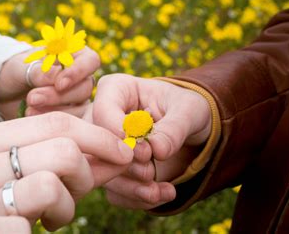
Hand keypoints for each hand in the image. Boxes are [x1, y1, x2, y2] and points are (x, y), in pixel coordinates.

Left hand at [0, 47, 99, 119]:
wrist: (2, 91)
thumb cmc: (15, 71)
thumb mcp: (21, 67)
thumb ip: (38, 71)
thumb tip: (55, 77)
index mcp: (73, 54)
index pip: (90, 60)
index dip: (78, 72)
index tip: (59, 84)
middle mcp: (79, 77)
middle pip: (85, 88)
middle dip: (59, 96)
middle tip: (32, 98)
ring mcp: (75, 99)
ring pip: (80, 109)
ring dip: (55, 111)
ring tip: (29, 108)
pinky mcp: (69, 117)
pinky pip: (70, 123)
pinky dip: (52, 123)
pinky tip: (32, 117)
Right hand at [0, 112, 132, 232]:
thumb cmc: (0, 203)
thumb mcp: (29, 173)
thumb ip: (70, 160)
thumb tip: (122, 151)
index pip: (56, 122)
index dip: (98, 136)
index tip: (122, 152)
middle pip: (63, 151)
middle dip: (84, 175)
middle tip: (74, 193)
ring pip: (52, 185)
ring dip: (66, 206)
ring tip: (51, 216)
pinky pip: (30, 226)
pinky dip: (46, 226)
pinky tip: (31, 230)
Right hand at [91, 74, 211, 208]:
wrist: (193, 133)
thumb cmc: (187, 110)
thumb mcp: (190, 111)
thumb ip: (174, 128)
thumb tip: (158, 151)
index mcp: (116, 90)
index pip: (102, 111)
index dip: (120, 134)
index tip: (147, 152)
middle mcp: (102, 118)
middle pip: (95, 145)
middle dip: (124, 166)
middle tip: (152, 171)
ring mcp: (103, 146)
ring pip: (101, 172)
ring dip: (131, 187)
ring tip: (160, 190)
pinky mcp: (112, 171)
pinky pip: (114, 191)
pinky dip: (137, 198)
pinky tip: (162, 194)